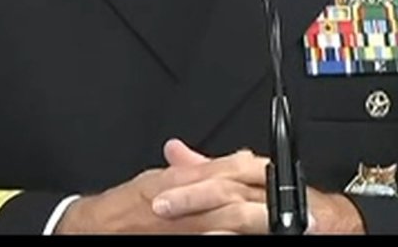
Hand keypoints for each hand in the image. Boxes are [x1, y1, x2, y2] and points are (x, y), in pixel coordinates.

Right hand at [52, 139, 266, 233]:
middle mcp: (185, 200)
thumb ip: (200, 169)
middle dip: (270, 205)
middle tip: (302, 215)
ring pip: (228, 220)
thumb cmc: (126, 205)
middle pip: (235, 195)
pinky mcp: (181, 241)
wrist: (95, 227)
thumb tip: (239, 159)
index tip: (284, 179)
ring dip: (257, 225)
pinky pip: (213, 240)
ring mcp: (185, 225)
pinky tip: (245, 240)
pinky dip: (228, 239)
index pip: (230, 169)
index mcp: (183, 178)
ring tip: (285, 230)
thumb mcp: (162, 179)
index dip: (261, 173)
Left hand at [150, 141, 364, 234]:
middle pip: (228, 189)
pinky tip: (215, 238)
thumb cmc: (286, 203)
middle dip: (193, 199)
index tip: (159, 192)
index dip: (189, 183)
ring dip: (210, 219)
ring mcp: (276, 213)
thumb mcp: (242, 180)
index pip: (221, 172)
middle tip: (162, 207)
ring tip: (182, 226)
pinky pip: (258, 231)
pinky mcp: (282, 229)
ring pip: (241, 214)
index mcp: (255, 175)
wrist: (332, 223)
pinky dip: (234, 236)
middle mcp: (266, 192)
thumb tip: (174, 150)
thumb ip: (208, 168)